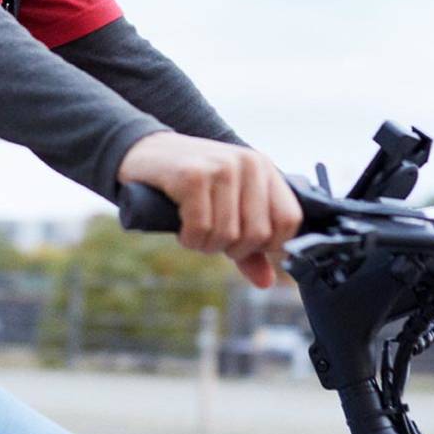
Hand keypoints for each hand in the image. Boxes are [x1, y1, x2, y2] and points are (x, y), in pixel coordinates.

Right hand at [117, 132, 302, 287]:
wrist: (144, 152)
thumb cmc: (190, 183)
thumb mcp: (226, 208)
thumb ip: (249, 245)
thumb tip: (266, 281)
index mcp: (263, 167)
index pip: (289, 220)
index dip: (268, 245)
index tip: (242, 243)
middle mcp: (247, 163)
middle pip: (258, 234)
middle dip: (231, 248)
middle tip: (210, 236)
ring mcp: (221, 167)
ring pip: (228, 235)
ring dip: (206, 245)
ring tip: (193, 230)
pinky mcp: (193, 175)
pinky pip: (201, 228)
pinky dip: (189, 238)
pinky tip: (181, 228)